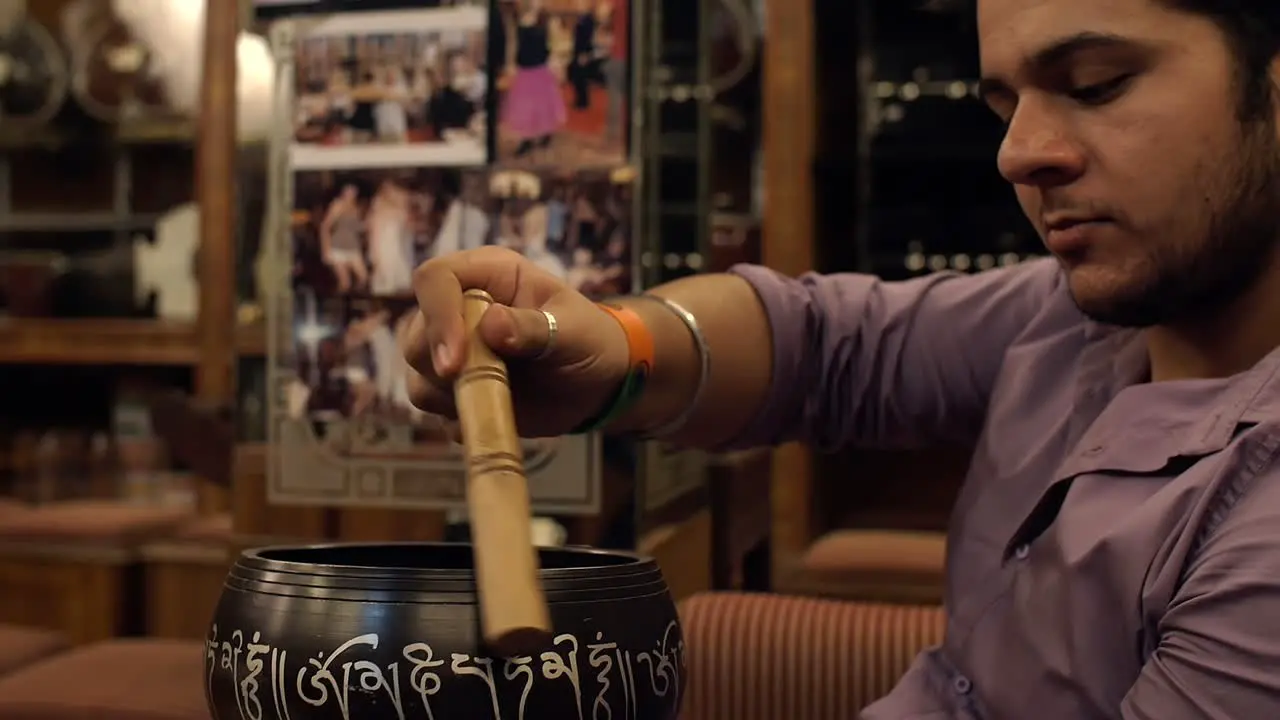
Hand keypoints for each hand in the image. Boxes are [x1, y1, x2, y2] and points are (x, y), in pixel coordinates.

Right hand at [404, 246, 628, 436]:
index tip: (456, 359)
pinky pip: (435, 408)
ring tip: (501, 396)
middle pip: (416, 332)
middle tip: (484, 385)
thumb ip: (535, 327)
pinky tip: (498, 412)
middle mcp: (460, 309)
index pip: (435, 279)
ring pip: (417, 373)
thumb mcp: (574, 330)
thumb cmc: (589, 341)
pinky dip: (460, 417)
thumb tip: (491, 326)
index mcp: (488, 276)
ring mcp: (454, 350)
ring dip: (449, 394)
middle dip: (441, 364)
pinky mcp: (455, 389)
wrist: (597, 384)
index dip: (437, 316)